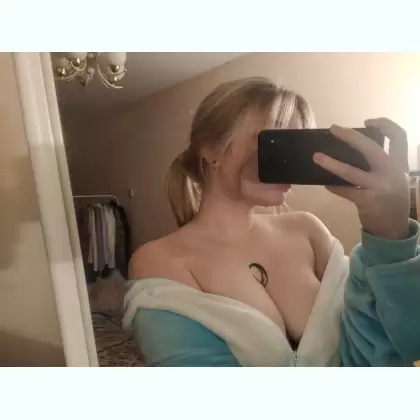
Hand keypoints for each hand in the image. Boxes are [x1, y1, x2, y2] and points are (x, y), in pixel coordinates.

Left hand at [313, 118, 409, 240]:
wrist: (394, 228)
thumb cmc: (390, 199)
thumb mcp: (394, 178)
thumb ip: (381, 164)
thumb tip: (353, 149)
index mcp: (400, 164)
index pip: (399, 137)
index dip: (385, 125)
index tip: (368, 121)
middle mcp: (392, 173)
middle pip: (370, 148)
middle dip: (350, 137)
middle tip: (333, 129)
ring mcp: (379, 187)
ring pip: (351, 172)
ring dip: (331, 164)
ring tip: (316, 157)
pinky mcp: (367, 201)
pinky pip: (345, 191)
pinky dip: (334, 187)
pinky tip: (325, 184)